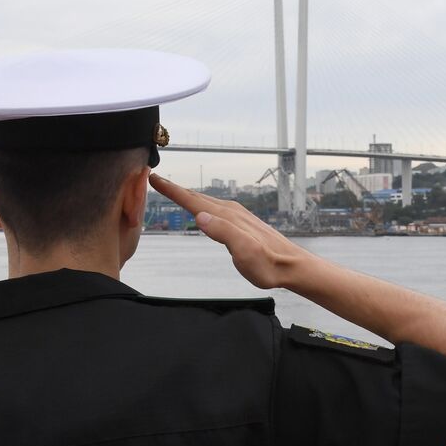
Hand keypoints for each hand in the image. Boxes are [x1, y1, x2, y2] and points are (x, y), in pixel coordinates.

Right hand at [148, 174, 313, 289]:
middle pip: (197, 197)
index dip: (172, 190)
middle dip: (176, 188)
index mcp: (227, 217)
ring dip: (188, 195)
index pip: (193, 200)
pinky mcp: (242, 224)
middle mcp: (231, 212)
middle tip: (156, 179)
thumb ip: (223, 233)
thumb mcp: (244, 252)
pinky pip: (215, 209)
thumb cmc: (268, 265)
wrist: (291, 267)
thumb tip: (200, 217)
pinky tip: (202, 208)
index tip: (154, 178)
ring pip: (206, 202)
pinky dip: (202, 204)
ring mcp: (237, 216)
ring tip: (173, 191)